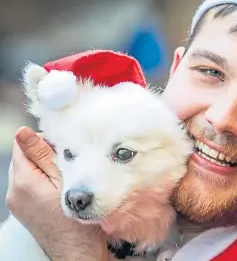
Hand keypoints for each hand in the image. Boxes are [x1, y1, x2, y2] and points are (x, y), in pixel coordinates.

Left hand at [6, 126, 109, 260]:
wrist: (77, 252)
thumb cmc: (78, 218)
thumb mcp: (66, 181)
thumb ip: (43, 156)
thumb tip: (23, 132)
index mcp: (24, 182)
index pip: (23, 146)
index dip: (43, 141)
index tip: (63, 149)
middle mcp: (14, 192)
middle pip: (22, 158)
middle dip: (42, 154)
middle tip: (67, 164)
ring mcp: (16, 203)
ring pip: (25, 170)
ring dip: (42, 167)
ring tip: (64, 177)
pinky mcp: (22, 209)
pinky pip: (27, 185)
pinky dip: (40, 180)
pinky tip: (58, 188)